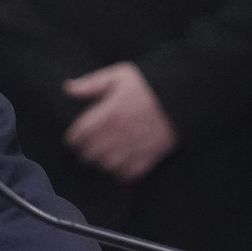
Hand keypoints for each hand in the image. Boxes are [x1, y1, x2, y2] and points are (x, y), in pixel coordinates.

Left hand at [60, 63, 176, 181]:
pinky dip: (119, 172)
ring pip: (105, 166)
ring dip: (100, 162)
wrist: (183, 97)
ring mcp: (134, 148)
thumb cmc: (148, 85)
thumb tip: (68, 88)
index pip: (80, 134)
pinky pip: (126, 175)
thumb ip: (91, 84)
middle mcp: (120, 134)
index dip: (73, 138)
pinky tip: (119, 163)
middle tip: (87, 147)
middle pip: (89, 153)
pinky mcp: (148, 159)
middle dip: (84, 151)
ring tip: (101, 155)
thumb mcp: (119, 75)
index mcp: (110, 113)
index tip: (74, 138)